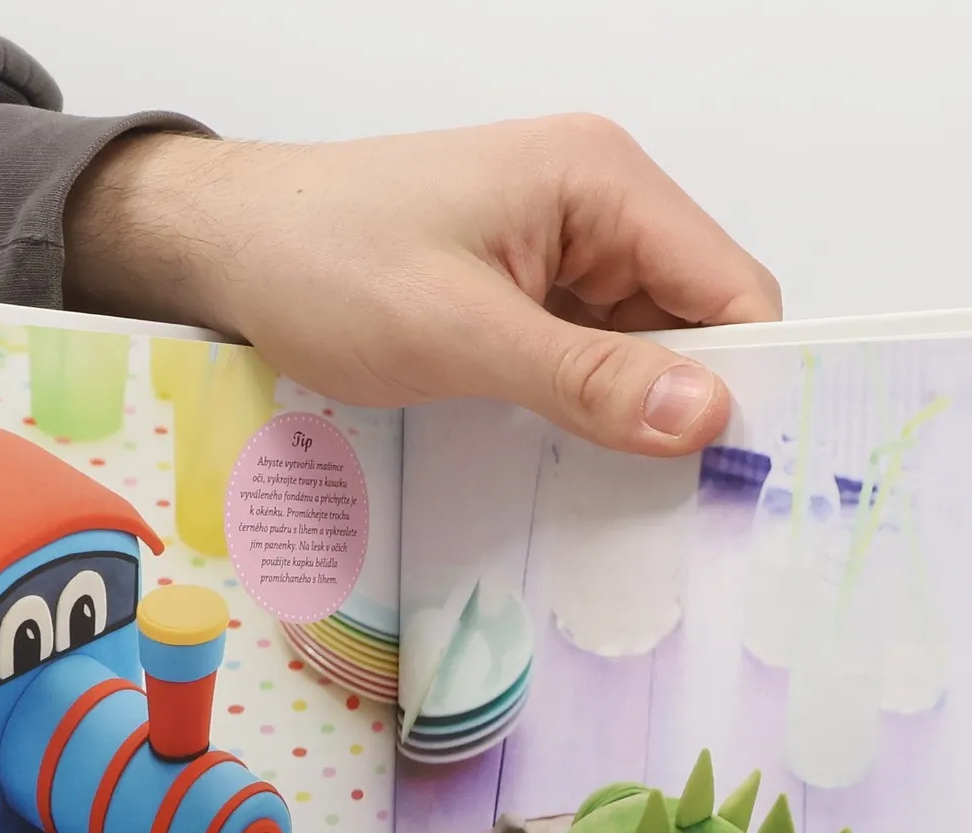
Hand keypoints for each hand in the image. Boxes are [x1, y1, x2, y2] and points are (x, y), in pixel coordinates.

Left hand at [65, 117, 779, 454]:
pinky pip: (586, 358)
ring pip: (641, 351)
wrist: (226, 246)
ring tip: (609, 495)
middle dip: (684, 407)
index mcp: (603, 182)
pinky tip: (563, 461)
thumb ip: (586, 379)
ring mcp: (560, 249)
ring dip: (628, 417)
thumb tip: (708, 416)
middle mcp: (599, 206)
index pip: (731, 289)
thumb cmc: (325, 264)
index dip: (745, 381)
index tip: (732, 480)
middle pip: (695, 323)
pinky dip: (583, 409)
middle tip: (670, 510)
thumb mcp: (459, 333)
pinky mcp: (523, 291)